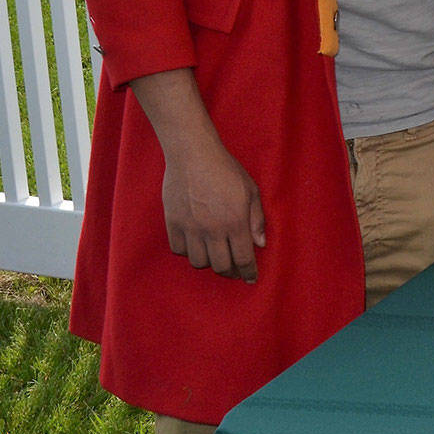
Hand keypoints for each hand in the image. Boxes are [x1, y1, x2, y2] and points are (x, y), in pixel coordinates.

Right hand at [131, 67, 264, 281]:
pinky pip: (179, 250)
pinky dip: (188, 252)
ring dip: (209, 262)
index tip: (251, 279)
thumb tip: (260, 244)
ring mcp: (190, 228)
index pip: (243, 258)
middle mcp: (212, 229)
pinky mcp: (173, 223)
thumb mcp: (251, 190)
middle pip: (221, 266)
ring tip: (215, 254)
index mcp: (235, 221)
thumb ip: (257, 219)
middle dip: (230, 271)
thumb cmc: (226, 170)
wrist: (193, 155)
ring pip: (199, 262)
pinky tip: (196, 244)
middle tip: (234, 269)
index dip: (248, 272)